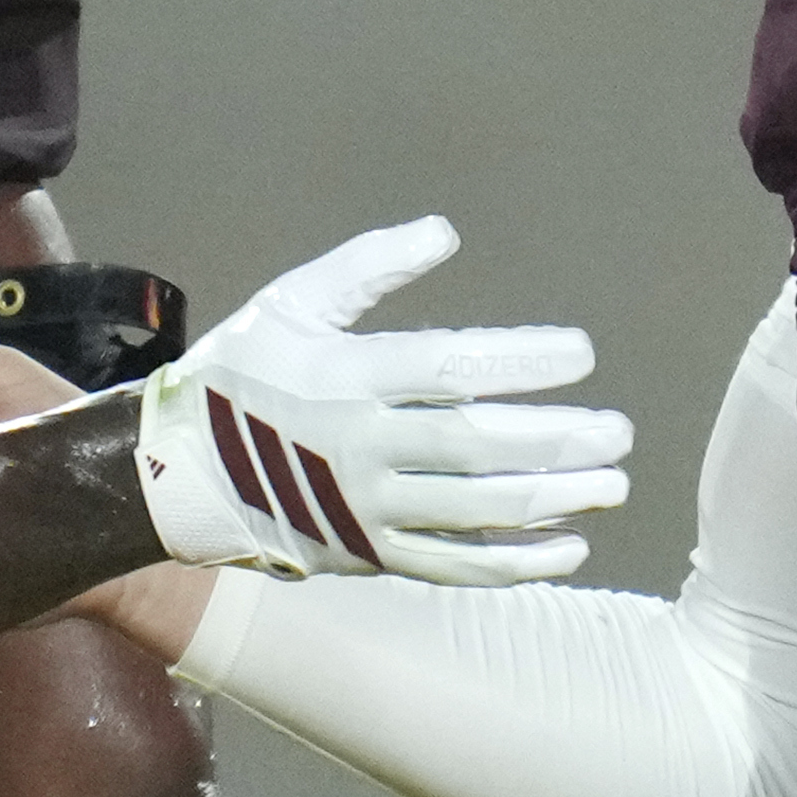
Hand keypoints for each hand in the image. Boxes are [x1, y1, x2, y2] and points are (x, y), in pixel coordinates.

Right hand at [132, 219, 626, 584]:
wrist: (178, 473)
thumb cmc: (243, 374)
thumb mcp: (293, 302)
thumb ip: (369, 267)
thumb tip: (444, 232)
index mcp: (347, 377)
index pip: (447, 368)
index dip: (519, 361)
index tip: (580, 353)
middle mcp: (361, 447)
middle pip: (474, 446)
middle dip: (554, 440)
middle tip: (619, 431)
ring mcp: (366, 509)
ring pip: (474, 510)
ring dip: (551, 500)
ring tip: (613, 485)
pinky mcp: (369, 555)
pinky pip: (453, 565)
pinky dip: (514, 561)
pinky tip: (569, 545)